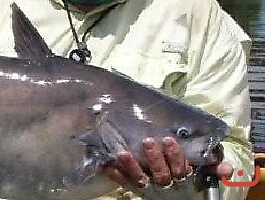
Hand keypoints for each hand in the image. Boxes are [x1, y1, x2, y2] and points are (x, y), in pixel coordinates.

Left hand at [101, 137, 232, 187]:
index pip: (181, 169)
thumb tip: (228, 168)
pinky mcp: (135, 188)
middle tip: (148, 142)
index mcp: (182, 178)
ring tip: (122, 152)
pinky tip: (105, 165)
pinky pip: (124, 182)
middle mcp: (165, 183)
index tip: (170, 140)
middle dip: (155, 158)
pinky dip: (115, 174)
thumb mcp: (202, 175)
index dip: (176, 156)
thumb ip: (213, 168)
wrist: (173, 198)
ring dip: (131, 165)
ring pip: (140, 178)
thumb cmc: (188, 180)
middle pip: (161, 173)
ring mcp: (149, 186)